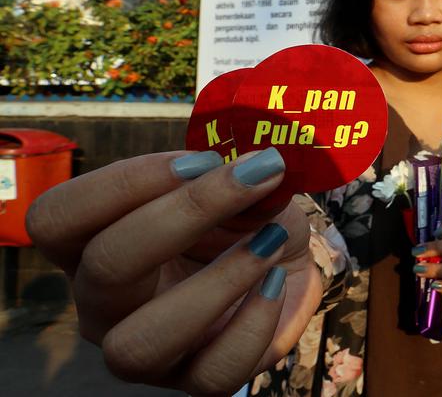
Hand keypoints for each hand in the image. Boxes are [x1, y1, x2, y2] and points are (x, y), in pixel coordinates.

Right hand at [26, 148, 321, 395]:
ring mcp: (144, 351)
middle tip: (254, 180)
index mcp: (89, 244)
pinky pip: (213, 372)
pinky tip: (276, 283)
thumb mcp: (239, 187)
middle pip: (105, 265)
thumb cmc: (244, 219)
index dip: (127, 182)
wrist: (289, 264)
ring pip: (139, 342)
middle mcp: (102, 303)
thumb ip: (234, 175)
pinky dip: (254, 323)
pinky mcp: (195, 379)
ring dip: (217, 282)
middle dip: (187, 213)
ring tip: (269, 242)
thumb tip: (254, 167)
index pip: (57, 217)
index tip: (202, 160)